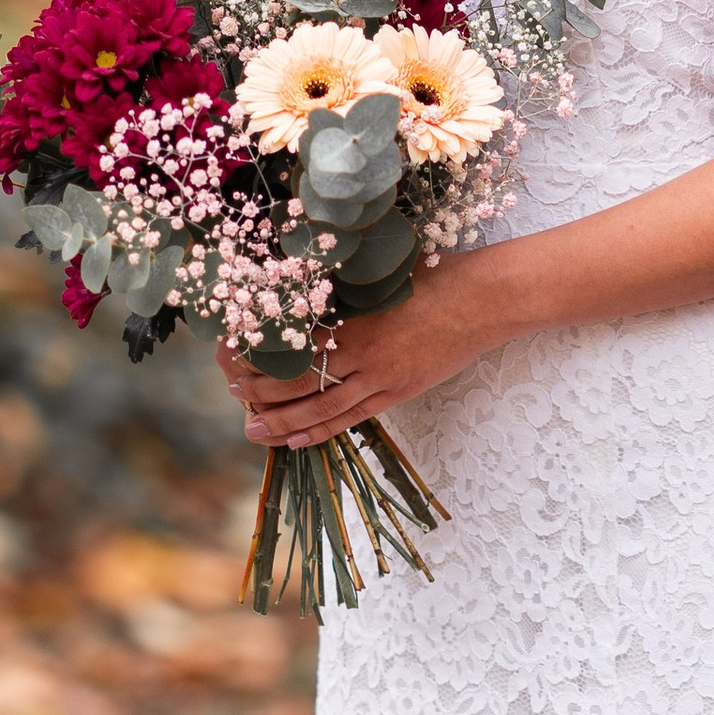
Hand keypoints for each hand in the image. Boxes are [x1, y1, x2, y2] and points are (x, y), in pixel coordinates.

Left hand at [214, 249, 504, 447]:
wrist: (483, 300)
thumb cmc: (435, 276)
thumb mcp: (381, 275)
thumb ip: (343, 288)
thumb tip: (302, 284)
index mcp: (351, 318)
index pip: (290, 343)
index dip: (257, 352)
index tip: (230, 352)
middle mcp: (361, 353)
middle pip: (298, 380)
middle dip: (259, 390)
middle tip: (232, 392)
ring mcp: (380, 378)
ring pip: (320, 408)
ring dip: (282, 420)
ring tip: (251, 429)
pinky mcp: (398, 392)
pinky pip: (351, 418)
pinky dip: (320, 431)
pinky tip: (295, 439)